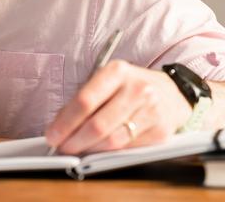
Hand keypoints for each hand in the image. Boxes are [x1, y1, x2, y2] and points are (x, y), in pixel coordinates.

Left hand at [45, 60, 191, 153]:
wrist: (172, 92)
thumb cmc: (129, 86)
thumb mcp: (106, 81)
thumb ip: (84, 100)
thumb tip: (59, 125)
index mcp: (117, 72)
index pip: (85, 100)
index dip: (65, 122)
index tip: (52, 135)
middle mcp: (137, 90)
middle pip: (98, 124)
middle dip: (74, 140)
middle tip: (60, 147)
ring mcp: (151, 111)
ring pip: (112, 140)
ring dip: (89, 149)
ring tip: (75, 149)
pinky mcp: (160, 132)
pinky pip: (127, 148)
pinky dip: (108, 152)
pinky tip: (97, 150)